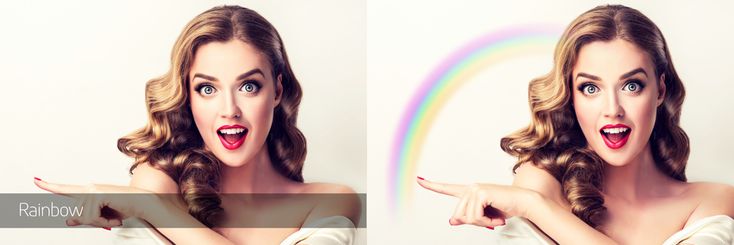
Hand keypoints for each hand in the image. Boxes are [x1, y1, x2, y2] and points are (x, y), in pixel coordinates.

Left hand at [34, 177, 152, 228]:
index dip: (49, 186)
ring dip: (100, 222)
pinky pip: (92, 216)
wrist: (143, 204)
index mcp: (88, 191)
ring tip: (113, 216)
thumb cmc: (124, 208)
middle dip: (94, 222)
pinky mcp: (98, 194)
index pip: (66, 190)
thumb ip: (85, 217)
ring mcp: (93, 190)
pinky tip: (115, 217)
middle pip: (78, 215)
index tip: (36, 181)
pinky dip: (103, 221)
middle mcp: (89, 188)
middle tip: (110, 218)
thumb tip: (68, 220)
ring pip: (85, 217)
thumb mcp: (102, 216)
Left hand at [417, 177, 540, 227]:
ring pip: (467, 218)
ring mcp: (474, 189)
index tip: (419, 180)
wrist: (523, 203)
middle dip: (476, 223)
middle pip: (459, 215)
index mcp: (469, 192)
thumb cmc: (505, 208)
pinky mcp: (480, 193)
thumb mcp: (484, 216)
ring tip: (495, 216)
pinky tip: (497, 216)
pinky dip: (487, 221)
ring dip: (483, 222)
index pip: (447, 188)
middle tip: (491, 219)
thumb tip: (451, 221)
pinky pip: (476, 216)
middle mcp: (470, 188)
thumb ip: (468, 217)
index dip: (432, 186)